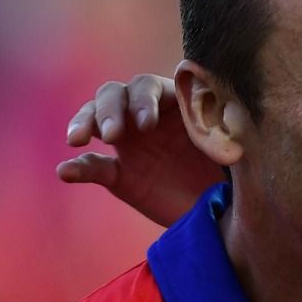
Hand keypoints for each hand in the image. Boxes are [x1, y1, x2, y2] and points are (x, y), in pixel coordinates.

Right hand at [57, 73, 222, 227]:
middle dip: (110, 109)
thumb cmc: (234, 175)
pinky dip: (76, 167)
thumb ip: (228, 136)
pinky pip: (91, 166)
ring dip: (86, 122)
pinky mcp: (119, 175)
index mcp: (177, 103)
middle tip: (114, 134)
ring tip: (78, 140)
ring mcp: (131, 144)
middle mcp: (149, 116)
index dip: (144, 100)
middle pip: (117, 93)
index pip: (151, 86)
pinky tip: (65, 172)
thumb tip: (225, 130)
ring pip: (96, 117)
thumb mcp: (236, 152)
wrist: (224, 214)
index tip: (147, 125)